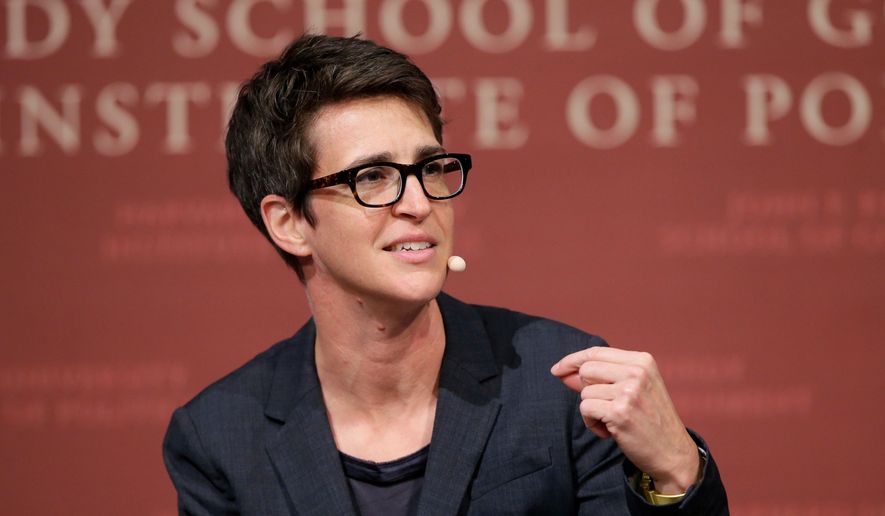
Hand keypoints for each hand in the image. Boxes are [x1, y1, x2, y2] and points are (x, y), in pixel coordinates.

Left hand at [550, 346, 699, 493]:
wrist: (672, 452)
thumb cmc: (650, 420)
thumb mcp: (633, 389)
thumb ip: (600, 377)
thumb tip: (563, 372)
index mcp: (642, 361)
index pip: (596, 352)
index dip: (572, 360)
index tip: (557, 369)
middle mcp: (637, 372)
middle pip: (586, 370)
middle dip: (586, 389)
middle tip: (606, 406)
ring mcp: (629, 392)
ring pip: (585, 393)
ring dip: (592, 411)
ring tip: (613, 421)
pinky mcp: (619, 412)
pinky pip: (585, 409)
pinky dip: (592, 423)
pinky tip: (610, 431)